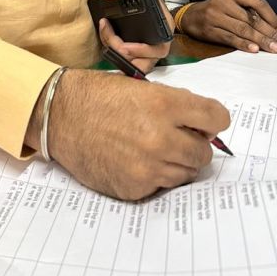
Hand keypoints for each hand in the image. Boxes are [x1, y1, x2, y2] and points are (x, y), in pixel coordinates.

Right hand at [26, 69, 229, 200]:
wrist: (58, 116)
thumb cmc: (97, 95)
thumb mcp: (139, 87)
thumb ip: (173, 104)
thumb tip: (200, 124)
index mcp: (164, 105)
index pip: (217, 118)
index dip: (211, 119)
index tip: (203, 122)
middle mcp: (161, 138)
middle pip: (204, 152)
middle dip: (192, 144)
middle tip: (172, 137)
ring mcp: (149, 167)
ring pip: (186, 173)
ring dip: (175, 162)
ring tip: (149, 148)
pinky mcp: (135, 188)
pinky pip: (161, 186)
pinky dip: (152, 176)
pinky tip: (132, 160)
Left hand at [100, 0, 173, 72]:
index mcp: (164, 26)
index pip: (159, 47)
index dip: (141, 50)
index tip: (124, 45)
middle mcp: (161, 41)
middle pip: (147, 62)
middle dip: (126, 57)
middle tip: (110, 42)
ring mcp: (151, 50)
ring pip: (138, 66)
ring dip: (120, 59)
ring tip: (107, 38)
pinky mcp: (141, 53)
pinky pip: (131, 63)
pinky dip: (118, 57)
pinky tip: (108, 42)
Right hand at [179, 0, 276, 52]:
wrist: (190, 17)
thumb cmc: (217, 11)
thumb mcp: (232, 3)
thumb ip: (250, 11)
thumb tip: (274, 27)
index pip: (257, 2)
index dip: (272, 17)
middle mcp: (223, 2)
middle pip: (251, 19)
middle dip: (269, 32)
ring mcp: (215, 16)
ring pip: (243, 30)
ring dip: (260, 40)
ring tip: (273, 48)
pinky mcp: (210, 30)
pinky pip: (230, 38)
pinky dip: (243, 44)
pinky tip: (254, 49)